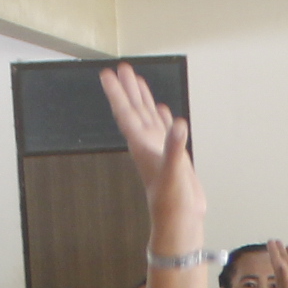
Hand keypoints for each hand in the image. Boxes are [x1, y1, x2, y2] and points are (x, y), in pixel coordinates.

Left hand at [99, 64, 202, 238]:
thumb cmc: (172, 201)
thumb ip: (175, 147)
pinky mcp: (173, 155)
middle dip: (128, 89)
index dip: (117, 93)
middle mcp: (147, 144)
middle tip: (122, 67)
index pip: (126, 113)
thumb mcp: (173, 172)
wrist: (181, 220)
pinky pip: (165, 130)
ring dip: (143, 99)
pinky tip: (163, 110)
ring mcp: (160, 149)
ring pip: (149, 117)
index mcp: (142, 145)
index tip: (107, 74)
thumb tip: (178, 122)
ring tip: (138, 79)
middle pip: (135, 110)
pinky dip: (163, 118)